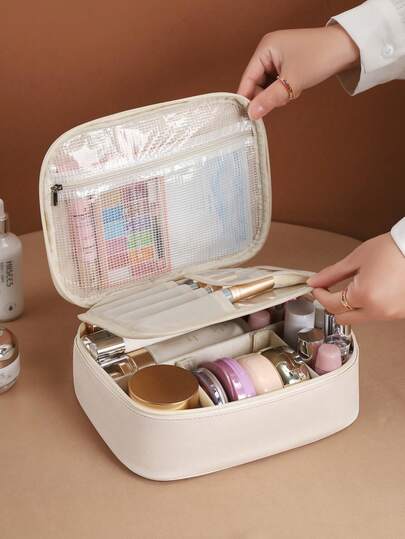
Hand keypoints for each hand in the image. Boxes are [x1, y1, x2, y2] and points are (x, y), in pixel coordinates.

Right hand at [238, 26, 358, 119]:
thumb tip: (251, 113)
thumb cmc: (319, 57)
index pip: (248, 78)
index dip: (247, 97)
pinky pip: (278, 83)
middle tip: (280, 102)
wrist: (347, 48)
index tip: (247, 116)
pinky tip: (296, 90)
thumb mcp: (291, 82)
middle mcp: (269, 51)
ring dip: (278, 94)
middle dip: (267, 95)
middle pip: (257, 82)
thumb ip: (269, 99)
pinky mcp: (289, 64)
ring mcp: (279, 57)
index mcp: (265, 49)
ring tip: (292, 92)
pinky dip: (285, 90)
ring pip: (268, 85)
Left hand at [307, 234, 404, 323]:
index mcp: (364, 296)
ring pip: (360, 317)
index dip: (320, 295)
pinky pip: (376, 314)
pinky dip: (369, 305)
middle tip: (330, 290)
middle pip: (343, 318)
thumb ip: (332, 274)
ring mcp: (390, 314)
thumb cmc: (393, 249)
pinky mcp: (400, 314)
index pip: (331, 304)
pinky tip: (372, 289)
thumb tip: (315, 281)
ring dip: (352, 306)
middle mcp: (378, 310)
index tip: (317, 287)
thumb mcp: (356, 259)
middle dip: (333, 304)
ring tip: (357, 284)